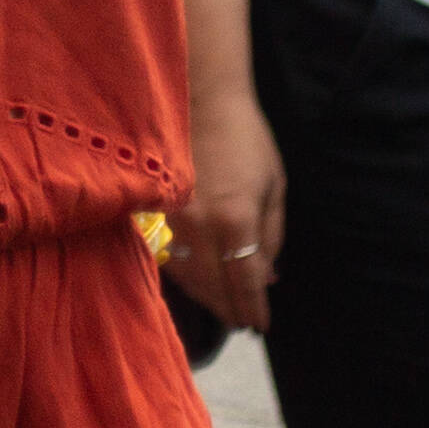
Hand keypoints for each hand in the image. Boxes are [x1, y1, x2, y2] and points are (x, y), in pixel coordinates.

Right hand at [166, 79, 284, 331]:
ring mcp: (172, 217)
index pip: (246, 281)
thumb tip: (268, 278)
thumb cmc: (247, 140)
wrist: (201, 100)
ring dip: (206, 296)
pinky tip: (197, 280)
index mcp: (237, 219)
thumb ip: (271, 236)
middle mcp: (201, 225)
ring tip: (222, 307)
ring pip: (187, 275)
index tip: (260, 327)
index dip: (254, 308)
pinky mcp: (154, 208)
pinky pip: (168, 255)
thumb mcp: (274, 188)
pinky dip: (184, 274)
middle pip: (214, 286)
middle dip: (230, 309)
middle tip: (242, 323)